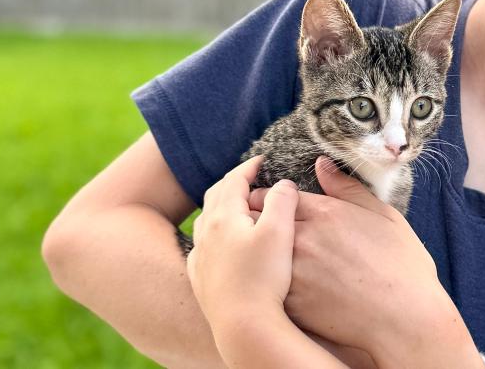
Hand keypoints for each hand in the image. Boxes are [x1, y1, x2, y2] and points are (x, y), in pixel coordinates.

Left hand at [187, 155, 299, 331]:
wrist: (242, 325)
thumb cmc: (264, 278)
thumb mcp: (280, 232)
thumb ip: (282, 201)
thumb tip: (283, 183)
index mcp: (224, 217)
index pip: (234, 180)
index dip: (249, 167)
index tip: (262, 160)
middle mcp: (206, 234)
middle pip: (216, 196)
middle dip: (232, 181)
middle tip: (249, 176)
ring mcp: (200, 257)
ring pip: (206, 220)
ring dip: (220, 205)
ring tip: (234, 204)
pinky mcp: (200, 279)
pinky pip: (202, 247)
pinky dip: (212, 234)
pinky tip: (218, 242)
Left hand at [249, 157, 480, 367]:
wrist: (403, 317)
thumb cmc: (401, 265)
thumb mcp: (383, 216)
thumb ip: (347, 189)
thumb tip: (321, 165)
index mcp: (324, 212)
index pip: (275, 196)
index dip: (268, 199)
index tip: (270, 205)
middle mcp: (302, 238)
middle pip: (257, 222)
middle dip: (255, 222)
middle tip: (263, 229)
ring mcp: (293, 272)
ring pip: (257, 254)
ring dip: (257, 252)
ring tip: (268, 258)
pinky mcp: (291, 302)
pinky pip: (265, 285)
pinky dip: (267, 282)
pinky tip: (279, 286)